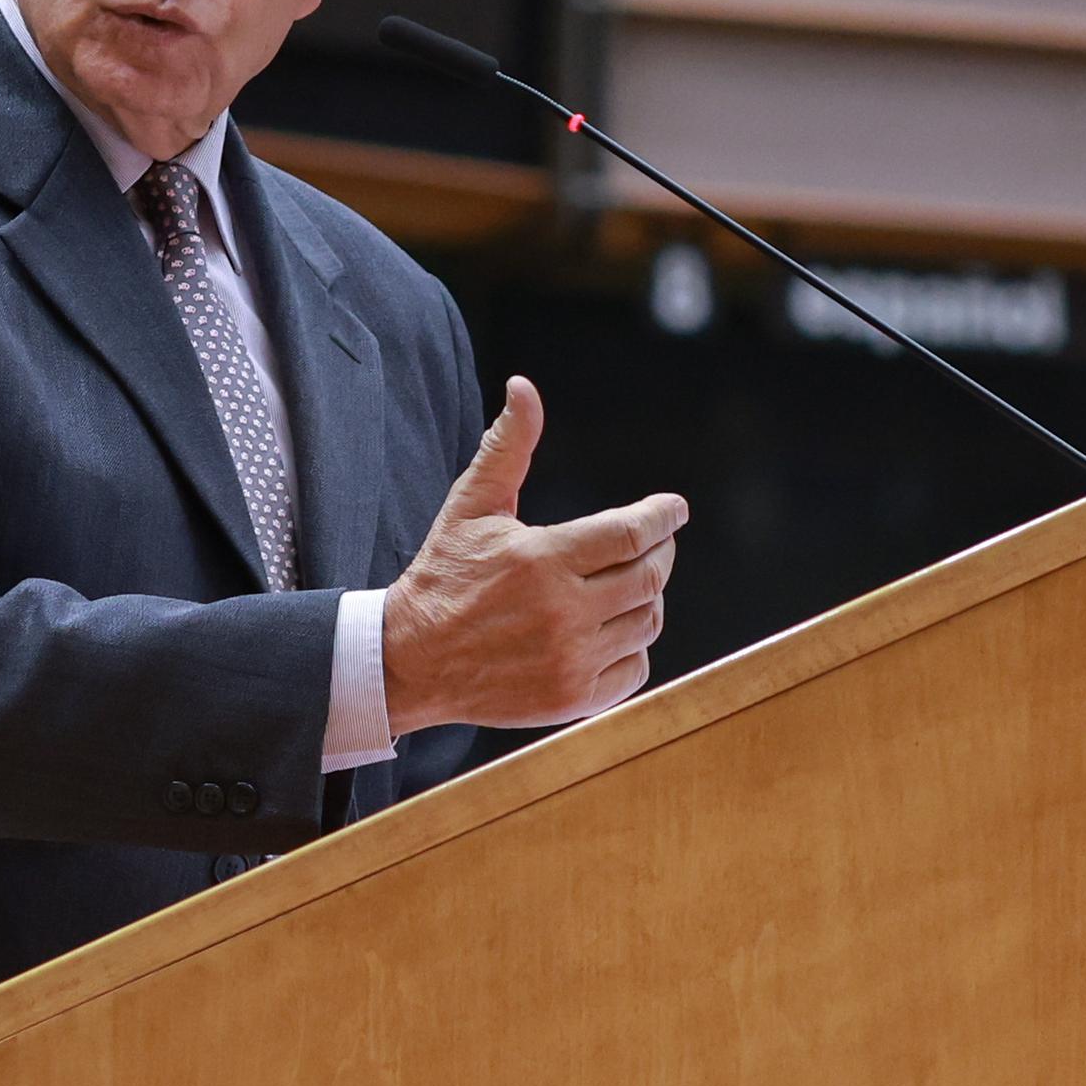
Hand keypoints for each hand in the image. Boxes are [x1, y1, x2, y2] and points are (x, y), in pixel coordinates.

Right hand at [378, 376, 685, 732]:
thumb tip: (524, 388)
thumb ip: (508, 446)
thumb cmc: (444, 574)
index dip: (661, 516)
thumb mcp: (470, 504)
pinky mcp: (573, 696)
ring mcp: (571, 658)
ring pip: (648, 621)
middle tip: (653, 543)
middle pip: (650, 577)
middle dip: (660, 553)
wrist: (411, 658)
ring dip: (647, 598)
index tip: (674, 508)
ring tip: (627, 583)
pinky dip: (633, 646)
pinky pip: (635, 667)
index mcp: (541, 558)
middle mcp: (563, 611)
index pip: (630, 532)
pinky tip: (610, 628)